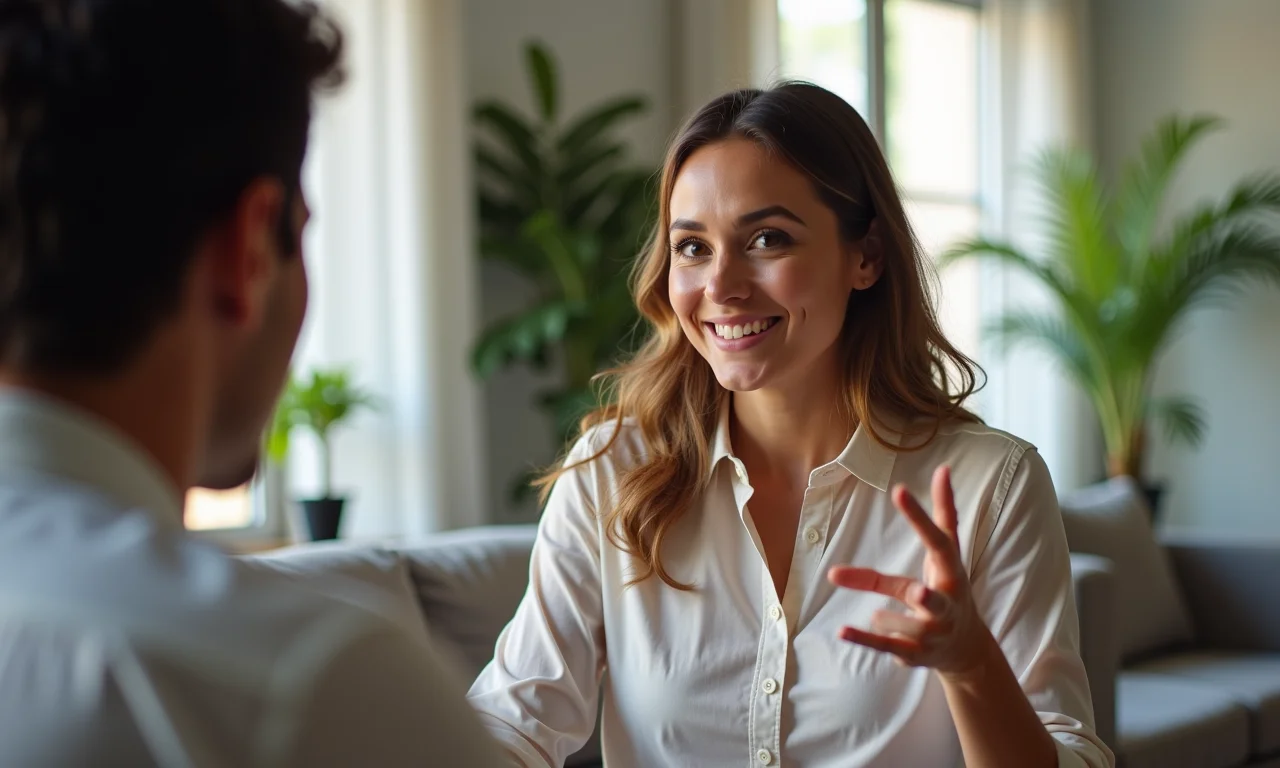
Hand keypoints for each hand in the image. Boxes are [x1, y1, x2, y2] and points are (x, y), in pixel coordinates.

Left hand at [826, 465, 991, 679]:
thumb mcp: (946, 555)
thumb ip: (940, 515)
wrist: (967, 648)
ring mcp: (933, 632)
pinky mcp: (917, 652)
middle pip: (933, 600)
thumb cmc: (950, 588)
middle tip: (919, 592)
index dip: (920, 517)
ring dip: (887, 618)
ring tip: (879, 615)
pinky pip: (887, 645)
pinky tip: (842, 630)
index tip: (899, 490)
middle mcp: (946, 604)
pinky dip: (865, 639)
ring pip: (901, 622)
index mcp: (952, 572)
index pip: (940, 541)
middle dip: (927, 598)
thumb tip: (943, 468)